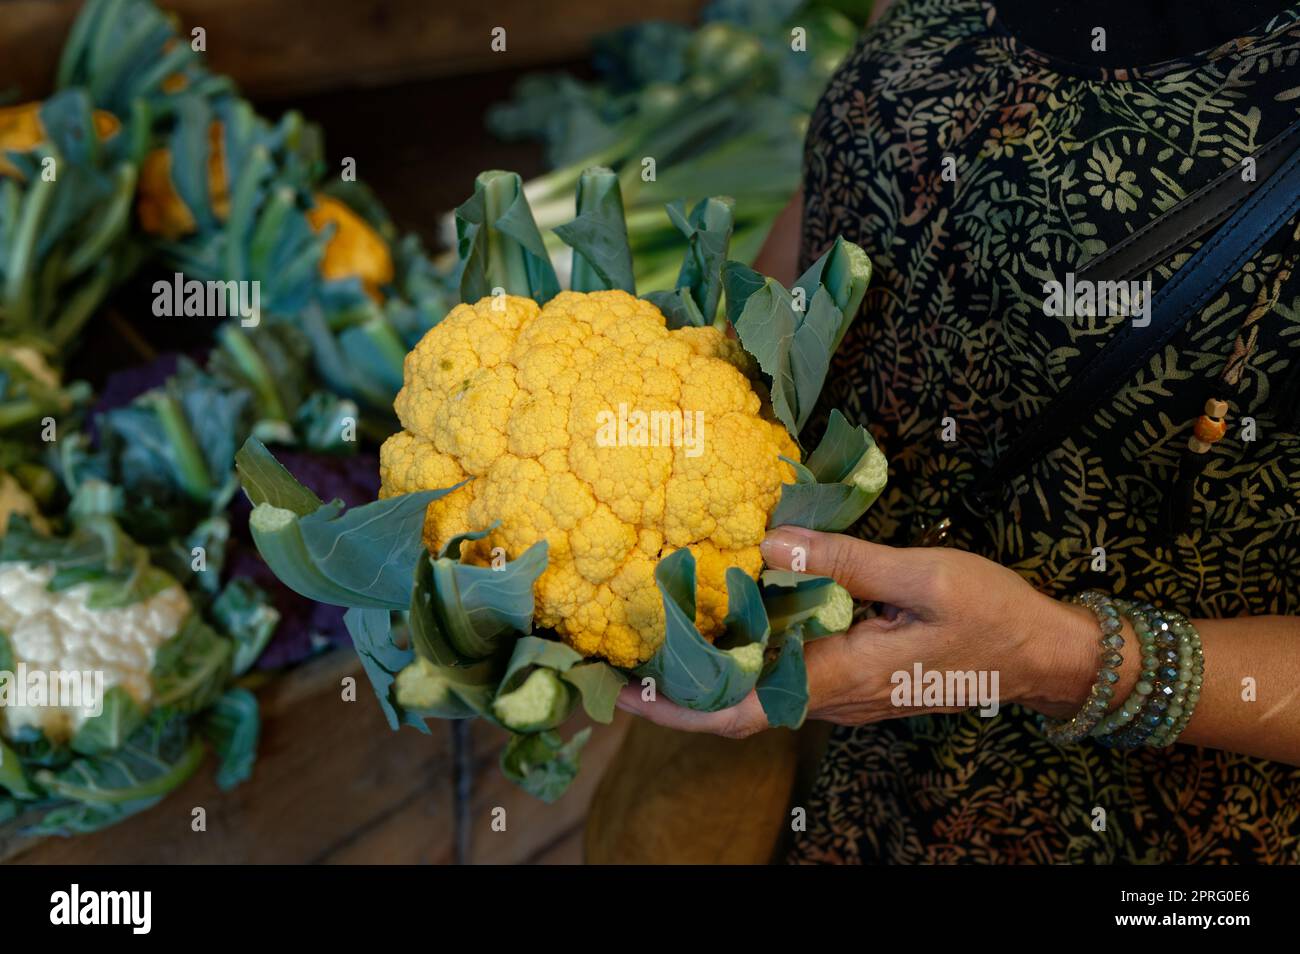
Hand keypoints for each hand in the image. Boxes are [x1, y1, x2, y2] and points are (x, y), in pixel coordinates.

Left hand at [616, 526, 1108, 737]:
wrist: (1046, 658)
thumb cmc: (991, 615)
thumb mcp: (922, 574)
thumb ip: (846, 560)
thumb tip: (772, 540)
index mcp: (843, 676)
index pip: (743, 708)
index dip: (681, 706)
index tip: (630, 692)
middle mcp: (835, 698)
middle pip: (740, 708)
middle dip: (679, 695)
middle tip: (623, 665)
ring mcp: (847, 697)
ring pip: (763, 695)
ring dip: (713, 677)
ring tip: (664, 639)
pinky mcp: (859, 684)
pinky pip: (791, 680)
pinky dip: (752, 662)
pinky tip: (736, 625)